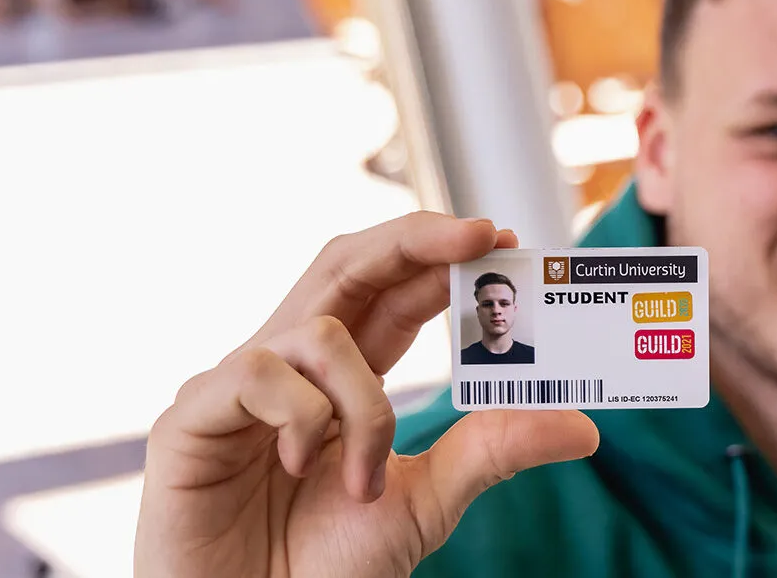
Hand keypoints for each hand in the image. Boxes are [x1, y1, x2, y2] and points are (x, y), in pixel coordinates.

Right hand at [134, 213, 599, 577]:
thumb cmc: (323, 568)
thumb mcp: (426, 502)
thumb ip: (492, 452)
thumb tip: (584, 427)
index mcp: (344, 378)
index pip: (396, 293)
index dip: (443, 257)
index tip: (503, 237)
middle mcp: (292, 366)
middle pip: (348, 264)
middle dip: (414, 238)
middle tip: (479, 232)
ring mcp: (238, 385)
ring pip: (322, 328)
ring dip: (366, 402)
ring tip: (366, 478)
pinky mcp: (192, 415)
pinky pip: (262, 371)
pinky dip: (303, 418)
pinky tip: (305, 470)